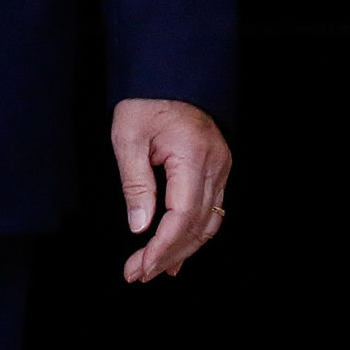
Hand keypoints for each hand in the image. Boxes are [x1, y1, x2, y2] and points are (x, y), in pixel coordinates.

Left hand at [111, 97, 230, 281]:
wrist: (170, 75)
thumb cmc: (146, 101)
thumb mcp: (128, 136)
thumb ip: (135, 183)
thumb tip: (140, 228)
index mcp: (193, 154)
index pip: (182, 215)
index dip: (162, 247)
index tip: (140, 267)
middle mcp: (215, 164)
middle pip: (197, 225)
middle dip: (168, 254)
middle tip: (137, 274)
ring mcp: (221, 167)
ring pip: (209, 223)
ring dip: (182, 250)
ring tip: (154, 270)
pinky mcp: (218, 169)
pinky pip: (211, 210)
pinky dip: (194, 235)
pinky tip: (178, 252)